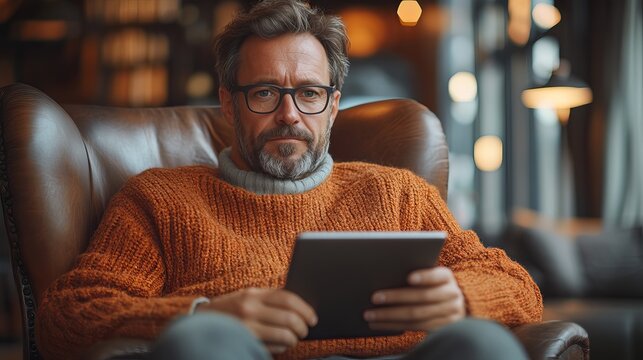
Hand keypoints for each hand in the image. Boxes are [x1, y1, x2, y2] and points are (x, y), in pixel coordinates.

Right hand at [198, 288, 316, 353]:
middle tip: (305, 330)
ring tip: (294, 339)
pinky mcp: (244, 341)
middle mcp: (249, 309)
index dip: (305, 308)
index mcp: (253, 294)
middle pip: (289, 318)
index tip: (313, 317)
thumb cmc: (231, 310)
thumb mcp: (247, 297)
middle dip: (302, 327)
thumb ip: (269, 300)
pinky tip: (281, 345)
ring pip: (283, 335)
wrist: (199, 322)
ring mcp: (246, 327)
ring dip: (293, 339)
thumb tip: (300, 308)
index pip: (287, 298)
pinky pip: (272, 348)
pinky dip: (281, 348)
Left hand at [364, 266, 464, 331]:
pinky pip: (414, 327)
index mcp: (446, 277)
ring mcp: (448, 313)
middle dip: (397, 298)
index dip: (425, 277)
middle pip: (422, 297)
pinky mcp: (440, 328)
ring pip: (416, 316)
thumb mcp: (429, 274)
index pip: (437, 276)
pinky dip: (394, 325)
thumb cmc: (431, 283)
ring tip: (370, 314)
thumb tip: (385, 272)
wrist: (452, 302)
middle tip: (375, 298)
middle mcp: (451, 295)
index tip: (409, 277)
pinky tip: (378, 323)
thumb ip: (414, 272)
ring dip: (390, 316)